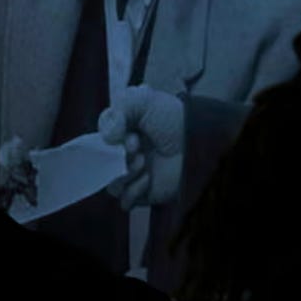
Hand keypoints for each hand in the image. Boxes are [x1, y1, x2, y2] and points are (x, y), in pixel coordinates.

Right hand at [98, 84, 184, 209]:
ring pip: (111, 184)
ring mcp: (135, 176)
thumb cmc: (172, 119)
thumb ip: (118, 109)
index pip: (100, 140)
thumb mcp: (142, 100)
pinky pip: (125, 200)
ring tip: (144, 162)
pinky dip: (132, 191)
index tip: (126, 133)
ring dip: (124, 173)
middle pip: (103, 163)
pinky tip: (148, 179)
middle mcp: (127, 155)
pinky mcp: (144, 194)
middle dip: (117, 156)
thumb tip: (107, 137)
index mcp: (123, 133)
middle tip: (137, 147)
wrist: (199, 141)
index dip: (109, 138)